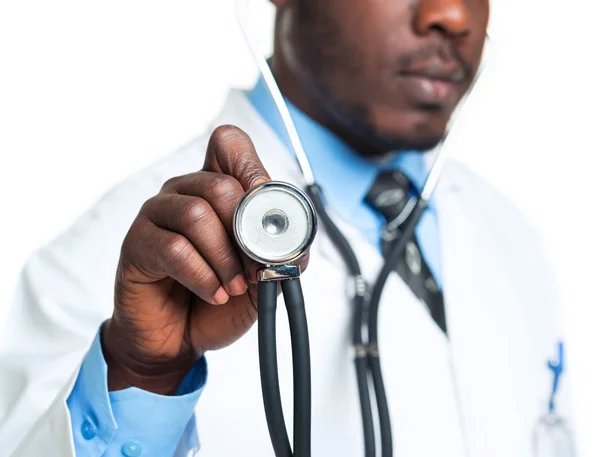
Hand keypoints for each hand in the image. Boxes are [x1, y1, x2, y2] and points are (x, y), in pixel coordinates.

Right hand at [102, 125, 306, 393]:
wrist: (181, 339)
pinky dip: (203, 276)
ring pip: (196, 214)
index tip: (263, 203)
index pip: (228, 144)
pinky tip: (214, 294)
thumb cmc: (221, 298)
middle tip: (254, 271)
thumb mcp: (266, 275)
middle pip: (220, 185)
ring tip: (234, 288)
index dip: (249, 166)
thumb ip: (285, 251)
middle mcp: (185, 192)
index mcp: (217, 188)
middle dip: (246, 235)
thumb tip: (292, 236)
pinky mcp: (137, 243)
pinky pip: (174, 248)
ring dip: (225, 258)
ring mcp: (157, 214)